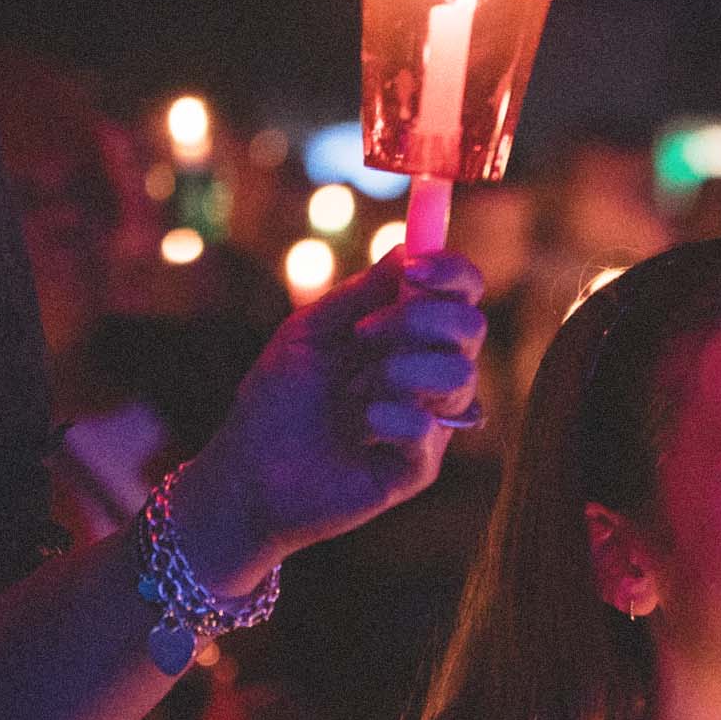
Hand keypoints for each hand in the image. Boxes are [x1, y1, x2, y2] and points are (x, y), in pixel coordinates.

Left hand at [168, 248, 485, 592]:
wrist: (249, 473)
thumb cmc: (277, 401)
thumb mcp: (311, 331)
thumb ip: (362, 293)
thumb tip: (410, 246)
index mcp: (407, 337)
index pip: (461, 295)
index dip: (451, 272)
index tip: (414, 270)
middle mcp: (427, 376)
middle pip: (471, 327)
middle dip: (421, 319)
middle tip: (364, 333)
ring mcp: (429, 423)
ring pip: (460, 376)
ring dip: (405, 369)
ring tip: (356, 390)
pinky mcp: (418, 468)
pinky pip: (430, 428)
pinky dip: (395, 417)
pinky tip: (363, 424)